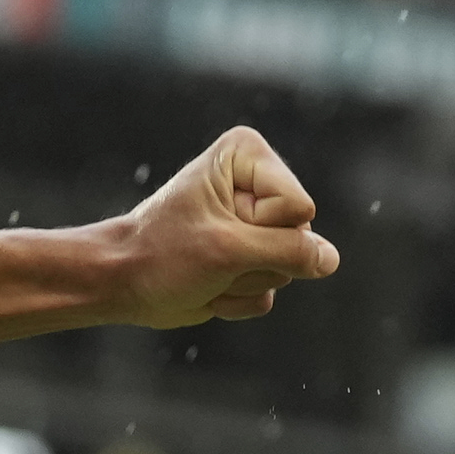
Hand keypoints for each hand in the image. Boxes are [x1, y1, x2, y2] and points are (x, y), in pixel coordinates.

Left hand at [108, 125, 339, 327]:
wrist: (124, 284)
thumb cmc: (163, 254)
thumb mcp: (228, 250)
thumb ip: (288, 251)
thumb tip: (330, 259)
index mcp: (249, 155)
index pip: (298, 208)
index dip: (259, 230)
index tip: (216, 227)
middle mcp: (259, 182)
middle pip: (298, 237)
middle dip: (252, 260)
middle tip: (210, 256)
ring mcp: (259, 222)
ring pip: (289, 268)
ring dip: (243, 281)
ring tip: (207, 270)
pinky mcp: (254, 256)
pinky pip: (273, 289)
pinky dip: (238, 297)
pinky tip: (210, 286)